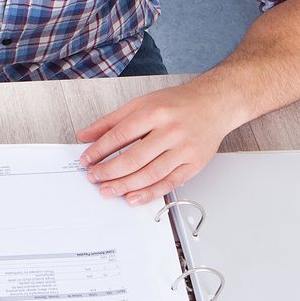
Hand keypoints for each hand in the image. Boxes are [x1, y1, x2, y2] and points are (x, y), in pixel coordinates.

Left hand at [75, 79, 243, 205]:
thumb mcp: (141, 103)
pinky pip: (169, 183)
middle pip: (134, 158)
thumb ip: (111, 120)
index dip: (99, 150)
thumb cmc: (177, 103)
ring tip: (108, 190)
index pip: (120, 135)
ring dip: (125, 186)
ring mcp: (184, 149)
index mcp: (155, 112)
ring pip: (150, 174)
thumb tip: (85, 135)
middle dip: (109, 172)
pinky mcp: (195, 164)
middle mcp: (171, 131)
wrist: (214, 104)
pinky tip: (133, 197)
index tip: (86, 160)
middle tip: (94, 178)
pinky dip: (149, 193)